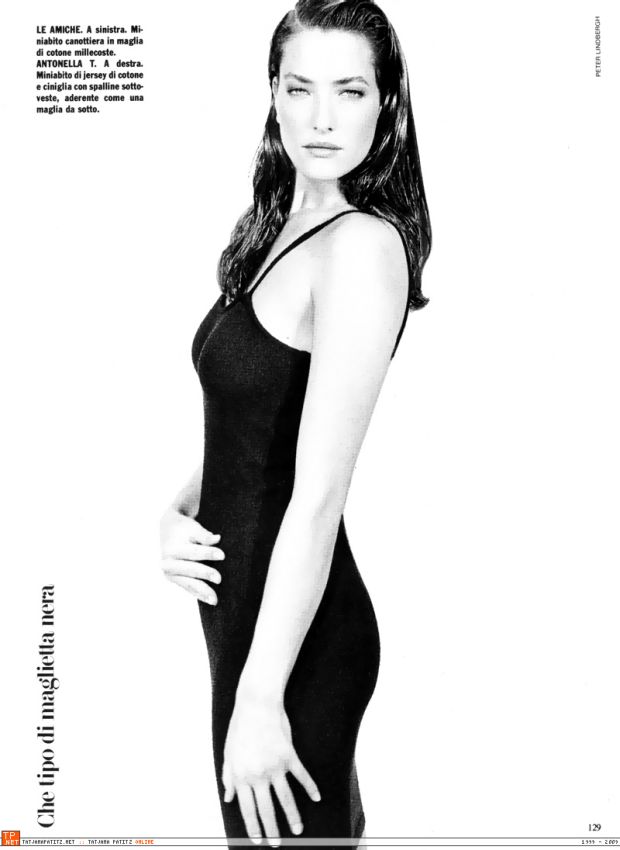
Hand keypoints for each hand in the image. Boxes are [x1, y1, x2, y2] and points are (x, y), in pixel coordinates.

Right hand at [159, 507, 224, 604]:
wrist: (167, 532)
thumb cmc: (184, 530)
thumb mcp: (192, 528)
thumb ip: (204, 535)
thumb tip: (217, 539)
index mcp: (172, 549)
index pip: (193, 552)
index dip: (208, 553)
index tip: (223, 555)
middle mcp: (168, 563)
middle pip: (190, 569)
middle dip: (205, 574)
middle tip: (219, 579)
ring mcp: (170, 574)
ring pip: (188, 583)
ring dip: (202, 591)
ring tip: (215, 600)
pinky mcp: (174, 580)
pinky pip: (188, 588)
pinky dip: (199, 595)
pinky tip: (209, 600)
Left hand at [222, 696, 320, 844]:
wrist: (256, 703)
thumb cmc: (240, 727)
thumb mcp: (228, 753)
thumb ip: (228, 777)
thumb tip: (227, 797)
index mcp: (240, 776)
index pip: (247, 809)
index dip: (253, 827)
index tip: (258, 841)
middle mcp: (257, 775)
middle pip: (266, 809)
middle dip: (272, 830)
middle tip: (278, 844)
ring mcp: (274, 766)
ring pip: (285, 798)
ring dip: (292, 817)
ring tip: (298, 831)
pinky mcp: (289, 755)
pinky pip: (301, 776)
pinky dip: (310, 788)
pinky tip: (316, 798)